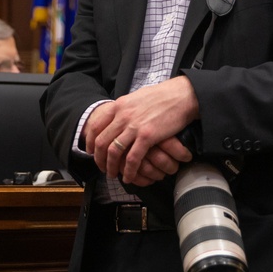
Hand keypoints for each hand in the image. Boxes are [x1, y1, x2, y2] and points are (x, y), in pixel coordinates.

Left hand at [83, 76, 198, 184]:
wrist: (182, 95)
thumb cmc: (162, 96)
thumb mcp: (136, 98)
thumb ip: (125, 108)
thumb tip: (117, 115)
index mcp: (118, 105)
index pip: (95, 126)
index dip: (90, 141)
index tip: (91, 151)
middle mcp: (122, 115)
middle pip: (101, 141)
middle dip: (99, 158)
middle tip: (101, 167)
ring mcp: (134, 126)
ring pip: (114, 152)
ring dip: (111, 166)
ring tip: (112, 174)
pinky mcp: (147, 136)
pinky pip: (132, 158)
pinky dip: (129, 171)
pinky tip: (128, 177)